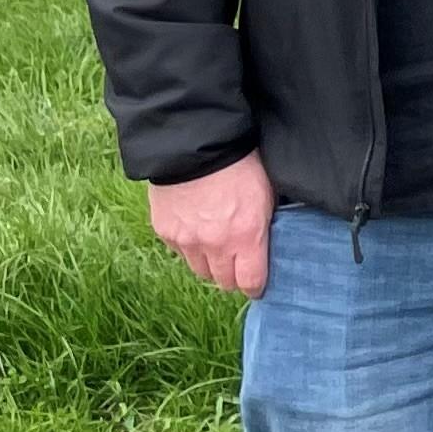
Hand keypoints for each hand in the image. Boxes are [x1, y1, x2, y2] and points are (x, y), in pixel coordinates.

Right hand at [150, 152, 273, 297]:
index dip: (255, 286)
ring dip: (211, 264)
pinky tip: (198, 230)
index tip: (258, 284)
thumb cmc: (241, 164)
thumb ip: (264, 226)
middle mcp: (213, 245)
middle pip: (223, 281)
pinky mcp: (165, 232)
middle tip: (239, 264)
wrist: (195, 145)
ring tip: (219, 248)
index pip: (250, 282)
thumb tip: (267, 245)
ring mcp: (186, 240)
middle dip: (233, 276)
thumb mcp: (266, 195)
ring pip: (200, 271)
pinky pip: (180, 252)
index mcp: (245, 237)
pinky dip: (190, 248)